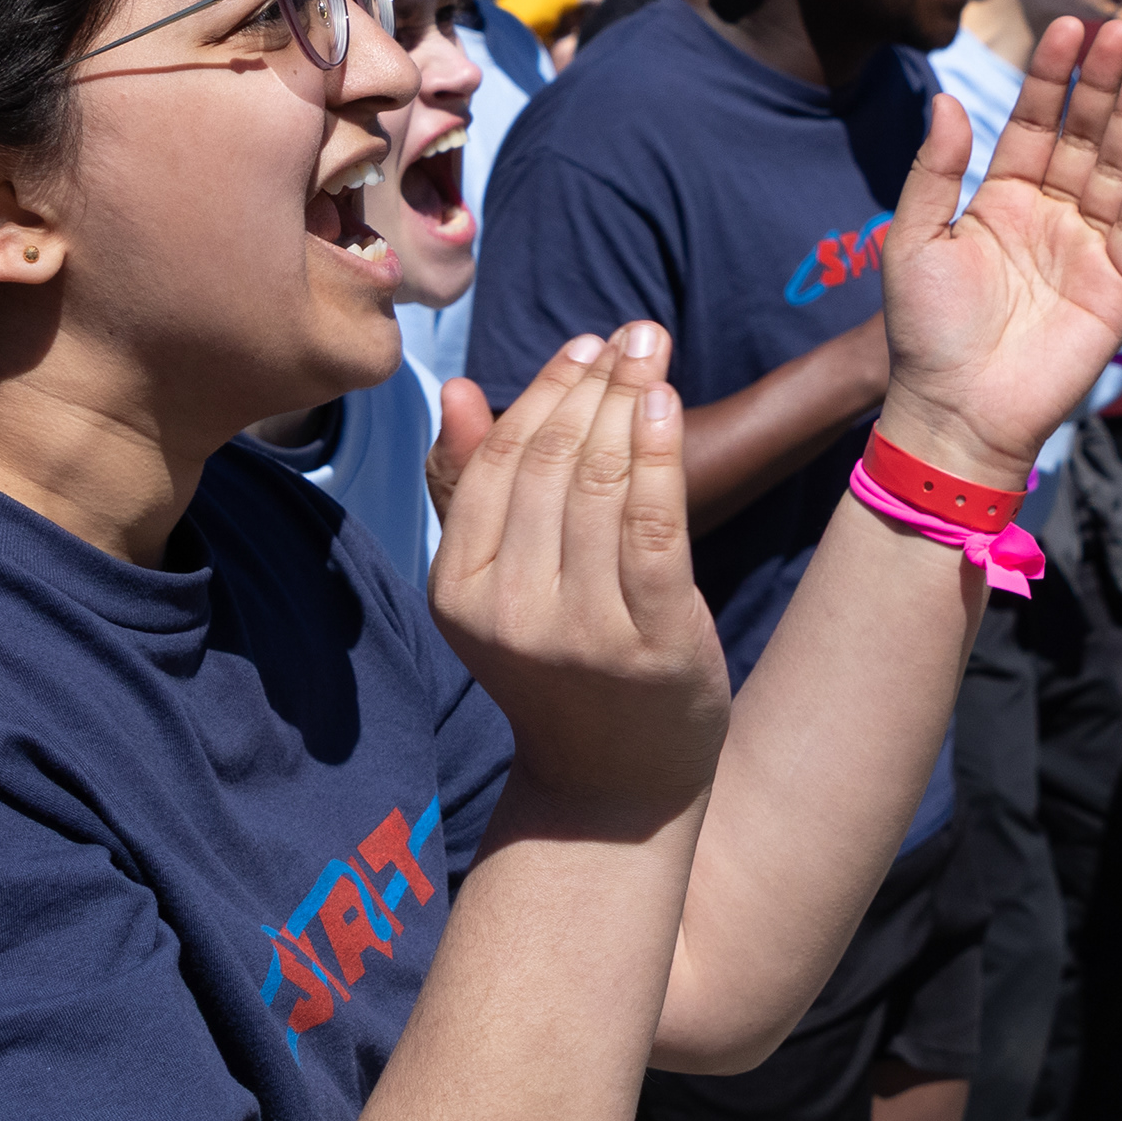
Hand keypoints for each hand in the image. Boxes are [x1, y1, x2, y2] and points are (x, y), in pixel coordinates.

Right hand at [425, 327, 728, 828]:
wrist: (613, 788)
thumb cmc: (560, 668)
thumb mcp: (498, 586)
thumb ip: (474, 491)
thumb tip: (454, 390)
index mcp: (458, 591)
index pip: (499, 461)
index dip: (544, 390)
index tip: (586, 343)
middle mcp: (509, 613)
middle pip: (550, 463)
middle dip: (594, 382)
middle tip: (633, 332)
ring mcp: (581, 634)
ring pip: (600, 485)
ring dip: (631, 402)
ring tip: (653, 353)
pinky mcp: (651, 646)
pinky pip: (654, 529)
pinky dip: (661, 456)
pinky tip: (667, 404)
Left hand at [874, 16, 1121, 487]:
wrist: (955, 410)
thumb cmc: (925, 331)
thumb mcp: (914, 239)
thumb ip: (934, 170)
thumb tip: (945, 97)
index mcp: (1000, 200)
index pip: (1031, 124)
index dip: (1050, 78)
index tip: (1067, 28)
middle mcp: (1048, 214)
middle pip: (1082, 135)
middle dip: (1101, 83)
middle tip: (1119, 27)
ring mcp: (1086, 246)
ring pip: (1114, 167)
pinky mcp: (1116, 283)